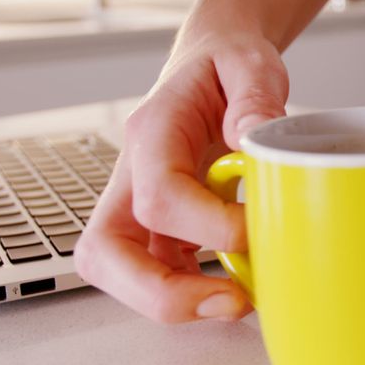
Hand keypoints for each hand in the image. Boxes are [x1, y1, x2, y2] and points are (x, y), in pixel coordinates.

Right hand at [74, 32, 288, 322]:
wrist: (215, 62)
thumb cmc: (228, 65)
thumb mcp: (251, 63)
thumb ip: (255, 96)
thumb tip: (255, 140)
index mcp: (153, 131)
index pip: (160, 196)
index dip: (209, 226)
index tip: (258, 229)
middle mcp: (134, 173)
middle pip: (106, 250)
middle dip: (160, 291)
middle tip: (228, 302)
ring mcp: (139, 202)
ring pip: (119, 269)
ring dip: (172, 300)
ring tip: (237, 301)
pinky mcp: (159, 223)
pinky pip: (154, 269)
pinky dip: (188, 290)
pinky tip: (234, 287)